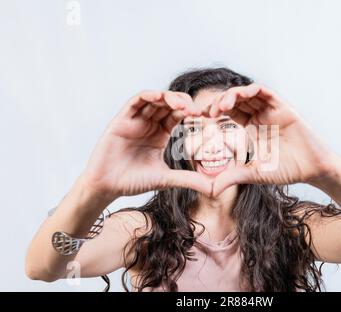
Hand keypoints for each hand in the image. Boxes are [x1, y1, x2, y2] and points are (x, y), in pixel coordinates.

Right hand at [82, 90, 212, 198]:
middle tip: (195, 111)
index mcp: (160, 134)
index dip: (191, 112)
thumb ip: (189, 180)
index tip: (205, 116)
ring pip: (154, 99)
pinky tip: (159, 97)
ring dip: (169, 98)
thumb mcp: (166, 179)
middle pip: (169, 104)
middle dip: (183, 103)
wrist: (107, 187)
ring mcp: (135, 120)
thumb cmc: (134, 182)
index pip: (178, 115)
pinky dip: (147, 96)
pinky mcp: (121, 119)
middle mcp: (149, 124)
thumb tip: (214, 188)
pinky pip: (135, 101)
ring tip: (182, 105)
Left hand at [207, 83, 339, 195]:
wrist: (312, 169)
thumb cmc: (286, 170)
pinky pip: (266, 93)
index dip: (215, 111)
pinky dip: (253, 90)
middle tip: (208, 112)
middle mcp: (260, 116)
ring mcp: (271, 110)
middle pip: (236, 100)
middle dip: (220, 102)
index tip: (201, 117)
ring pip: (248, 93)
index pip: (230, 112)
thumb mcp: (253, 173)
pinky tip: (242, 95)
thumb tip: (210, 190)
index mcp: (252, 127)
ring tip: (221, 106)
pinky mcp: (283, 108)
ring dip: (233, 95)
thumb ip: (232, 177)